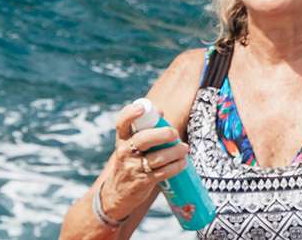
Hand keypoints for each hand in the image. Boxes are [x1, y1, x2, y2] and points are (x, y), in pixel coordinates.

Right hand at [103, 100, 189, 220]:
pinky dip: (175, 167)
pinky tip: (183, 162)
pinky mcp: (142, 182)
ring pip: (156, 158)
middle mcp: (125, 152)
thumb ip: (142, 131)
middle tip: (174, 133)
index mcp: (122, 140)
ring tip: (184, 148)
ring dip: (174, 152)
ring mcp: (133, 168)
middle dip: (161, 134)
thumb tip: (160, 113)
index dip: (131, 113)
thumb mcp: (129, 146)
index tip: (143, 108)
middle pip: (143, 139)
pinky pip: (162, 173)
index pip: (122, 123)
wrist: (116, 193)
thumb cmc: (129, 163)